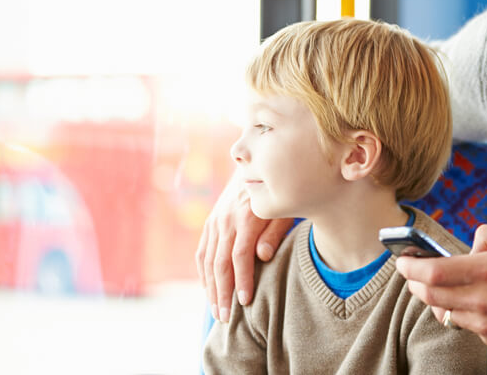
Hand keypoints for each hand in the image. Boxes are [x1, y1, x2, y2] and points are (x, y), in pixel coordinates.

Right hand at [195, 176, 293, 322]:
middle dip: (222, 293)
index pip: (240, 256)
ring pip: (207, 261)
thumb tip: (262, 256)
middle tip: (226, 317)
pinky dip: (204, 273)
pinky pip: (202, 252)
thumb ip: (273, 234)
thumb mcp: (283, 210)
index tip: (245, 302)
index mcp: (245, 218)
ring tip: (217, 311)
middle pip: (220, 263)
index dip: (242, 280)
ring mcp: (215, 222)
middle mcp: (226, 221)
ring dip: (210, 288)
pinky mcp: (210, 224)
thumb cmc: (277, 194)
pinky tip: (209, 290)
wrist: (255, 170)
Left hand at [395, 224, 486, 356]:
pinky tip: (472, 302)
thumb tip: (468, 247)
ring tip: (440, 286)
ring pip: (444, 312)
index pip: (432, 272)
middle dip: (413, 283)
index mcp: (486, 271)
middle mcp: (481, 300)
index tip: (402, 260)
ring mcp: (486, 325)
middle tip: (411, 273)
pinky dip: (461, 312)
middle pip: (429, 295)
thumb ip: (486, 234)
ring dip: (435, 299)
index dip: (410, 267)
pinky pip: (466, 325)